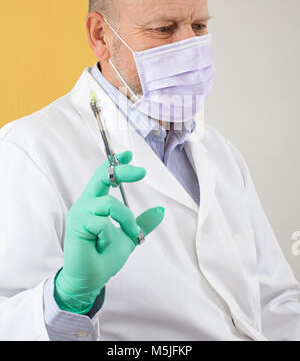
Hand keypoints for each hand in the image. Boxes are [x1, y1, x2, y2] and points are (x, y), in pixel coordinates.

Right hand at [54, 150, 164, 313]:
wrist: (91, 279)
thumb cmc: (104, 257)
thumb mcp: (129, 237)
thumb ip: (142, 223)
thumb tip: (160, 210)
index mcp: (95, 203)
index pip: (103, 176)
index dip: (116, 164)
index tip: (130, 154)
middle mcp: (85, 204)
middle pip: (102, 177)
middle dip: (122, 171)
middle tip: (142, 172)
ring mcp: (79, 213)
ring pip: (109, 204)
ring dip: (126, 220)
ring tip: (131, 234)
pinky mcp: (77, 225)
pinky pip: (102, 223)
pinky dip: (111, 234)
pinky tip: (106, 245)